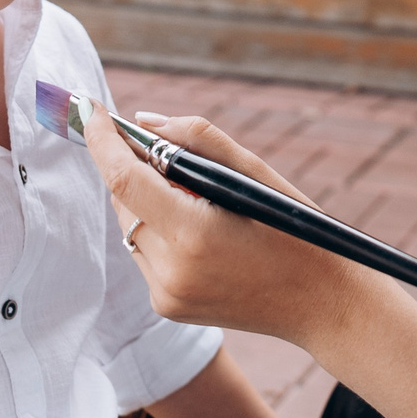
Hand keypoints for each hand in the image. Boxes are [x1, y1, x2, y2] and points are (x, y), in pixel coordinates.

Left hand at [84, 111, 394, 348]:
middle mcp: (172, 270)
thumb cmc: (297, 231)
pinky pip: (144, 253)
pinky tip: (204, 236)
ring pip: (130, 227)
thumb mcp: (256, 174)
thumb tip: (142, 122)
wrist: (323, 304)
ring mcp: (166, 295)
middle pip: (123, 201)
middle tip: (169, 154)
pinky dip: (161, 232)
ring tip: (201, 203)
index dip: (102, 140)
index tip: (93, 110)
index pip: (123, 179)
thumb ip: (196, 140)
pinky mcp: (166, 307)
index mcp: (195, 234)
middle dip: (136, 169)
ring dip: (149, 203)